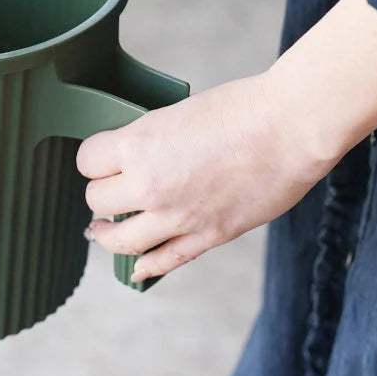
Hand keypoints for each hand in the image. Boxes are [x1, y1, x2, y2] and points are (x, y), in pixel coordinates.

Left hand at [76, 73, 336, 282]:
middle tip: (110, 185)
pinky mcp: (207, 237)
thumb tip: (129, 157)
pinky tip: (138, 265)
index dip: (93, 158)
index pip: (86, 161)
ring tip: (104, 229)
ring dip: (108, 233)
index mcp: (138, 145)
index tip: (100, 158)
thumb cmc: (238, 109)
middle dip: (101, 191)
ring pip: (119, 240)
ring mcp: (178, 217)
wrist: (290, 128)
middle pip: (96, 199)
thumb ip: (147, 140)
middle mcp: (150, 185)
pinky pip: (165, 261)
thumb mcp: (173, 113)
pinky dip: (147, 266)